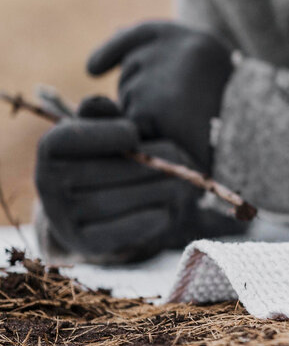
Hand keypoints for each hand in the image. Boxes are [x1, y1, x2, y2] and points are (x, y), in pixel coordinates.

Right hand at [35, 96, 208, 260]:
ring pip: (113, 201)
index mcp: (50, 149)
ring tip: (185, 181)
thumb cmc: (108, 152)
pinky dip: (147, 219)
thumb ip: (105, 114)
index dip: (104, 135)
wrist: (94, 203)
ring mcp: (62, 216)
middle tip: (183, 156)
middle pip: (102, 172)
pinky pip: (117, 231)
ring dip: (157, 190)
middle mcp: (47, 184)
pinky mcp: (83, 242)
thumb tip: (96, 103)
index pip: (68, 139)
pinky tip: (170, 209)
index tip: (134, 133)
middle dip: (149, 162)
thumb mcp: (106, 127)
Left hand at [87, 21, 232, 173]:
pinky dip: (145, 135)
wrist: (260, 138)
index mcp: (193, 39)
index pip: (140, 35)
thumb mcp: (208, 68)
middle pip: (131, 71)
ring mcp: (160, 78)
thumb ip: (165, 52)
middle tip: (183, 111)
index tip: (93, 69)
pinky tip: (173, 138)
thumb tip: (113, 37)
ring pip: (128, 99)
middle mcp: (174, 50)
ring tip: (186, 124)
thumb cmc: (236, 110)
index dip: (113, 50)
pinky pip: (129, 124)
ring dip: (145, 115)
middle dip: (141, 92)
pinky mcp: (149, 110)